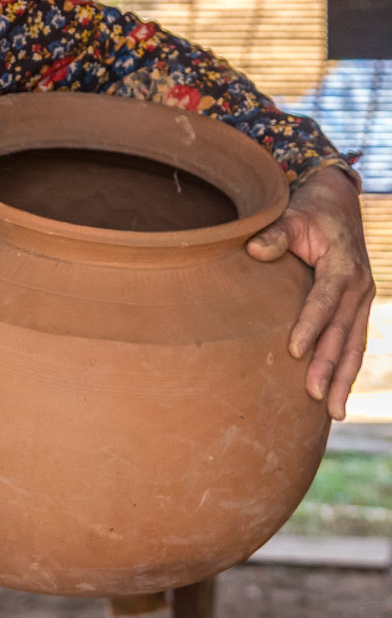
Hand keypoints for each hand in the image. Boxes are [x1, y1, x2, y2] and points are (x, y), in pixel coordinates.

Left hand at [246, 167, 373, 418]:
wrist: (339, 205)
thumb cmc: (310, 212)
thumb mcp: (293, 215)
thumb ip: (276, 233)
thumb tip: (254, 250)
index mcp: (343, 266)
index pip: (325, 301)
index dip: (310, 326)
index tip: (294, 351)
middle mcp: (360, 287)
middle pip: (343, 332)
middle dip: (329, 365)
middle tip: (314, 395)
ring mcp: (363, 300)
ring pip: (355, 345)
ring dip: (344, 379)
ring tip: (335, 412)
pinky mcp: (359, 309)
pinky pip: (355, 344)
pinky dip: (348, 370)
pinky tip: (339, 397)